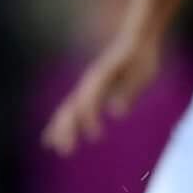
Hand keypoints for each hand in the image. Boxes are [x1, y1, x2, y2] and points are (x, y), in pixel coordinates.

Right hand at [42, 32, 163, 155]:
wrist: (136, 40)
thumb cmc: (141, 57)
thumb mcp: (142, 74)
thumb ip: (128, 91)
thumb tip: (117, 112)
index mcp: (101, 78)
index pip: (89, 100)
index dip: (89, 118)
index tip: (94, 137)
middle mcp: (89, 83)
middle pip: (71, 107)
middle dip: (66, 128)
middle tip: (64, 151)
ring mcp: (87, 87)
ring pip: (67, 109)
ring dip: (59, 128)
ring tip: (51, 146)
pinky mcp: (89, 92)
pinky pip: (71, 110)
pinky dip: (62, 123)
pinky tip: (55, 137)